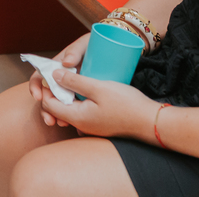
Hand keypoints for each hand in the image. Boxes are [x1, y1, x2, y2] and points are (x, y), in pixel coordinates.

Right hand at [30, 33, 88, 126]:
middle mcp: (63, 78)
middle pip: (48, 94)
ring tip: (61, 124)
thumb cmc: (97, 44)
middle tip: (50, 120)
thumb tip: (66, 63)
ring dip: (57, 115)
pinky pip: (74, 108)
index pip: (41, 76)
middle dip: (46, 108)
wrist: (115, 51)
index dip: (36, 86)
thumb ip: (75, 51)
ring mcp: (73, 88)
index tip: (39, 97)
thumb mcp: (85, 44)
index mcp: (58, 66)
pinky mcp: (84, 96)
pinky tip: (74, 125)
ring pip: (59, 104)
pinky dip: (71, 117)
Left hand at [43, 70, 157, 141]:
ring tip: (72, 77)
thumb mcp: (98, 87)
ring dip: (67, 94)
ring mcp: (91, 126)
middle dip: (55, 90)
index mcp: (77, 117)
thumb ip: (74, 82)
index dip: (46, 88)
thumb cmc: (127, 104)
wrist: (152, 122)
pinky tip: (85, 88)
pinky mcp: (100, 123)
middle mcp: (81, 125)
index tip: (52, 72)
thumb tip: (54, 75)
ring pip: (69, 108)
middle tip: (61, 73)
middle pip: (57, 107)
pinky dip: (78, 99)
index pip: (48, 104)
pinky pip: (81, 111)